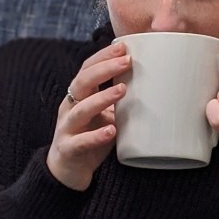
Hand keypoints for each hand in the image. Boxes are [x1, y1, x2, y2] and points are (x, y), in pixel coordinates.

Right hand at [47, 41, 131, 190]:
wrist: (66, 171)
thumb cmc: (88, 138)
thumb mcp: (103, 116)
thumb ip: (117, 102)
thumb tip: (151, 85)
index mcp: (77, 97)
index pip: (86, 69)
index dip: (103, 57)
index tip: (124, 46)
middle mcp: (69, 108)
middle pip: (82, 82)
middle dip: (104, 69)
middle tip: (127, 61)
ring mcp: (67, 128)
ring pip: (80, 109)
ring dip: (102, 98)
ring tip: (123, 90)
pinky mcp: (68, 149)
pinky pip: (81, 141)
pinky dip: (96, 136)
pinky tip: (111, 131)